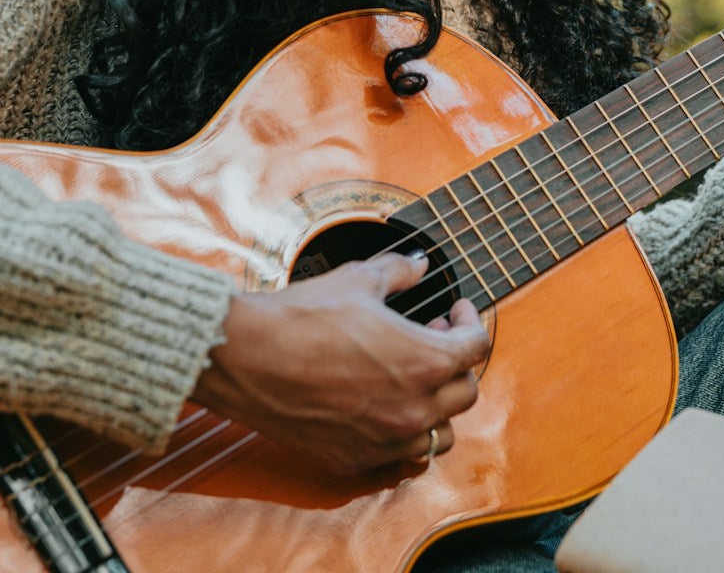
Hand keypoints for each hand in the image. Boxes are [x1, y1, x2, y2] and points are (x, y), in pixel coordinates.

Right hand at [190, 251, 488, 474]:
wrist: (246, 359)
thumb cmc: (301, 317)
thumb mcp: (357, 280)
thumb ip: (398, 271)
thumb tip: (419, 263)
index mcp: (425, 361)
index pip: (476, 347)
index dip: (470, 321)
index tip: (455, 311)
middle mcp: (414, 408)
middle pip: (466, 392)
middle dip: (456, 362)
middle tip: (434, 338)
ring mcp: (386, 440)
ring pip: (440, 433)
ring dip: (437, 405)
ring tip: (415, 379)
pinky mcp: (357, 460)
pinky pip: (401, 456)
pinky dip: (405, 434)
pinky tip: (386, 408)